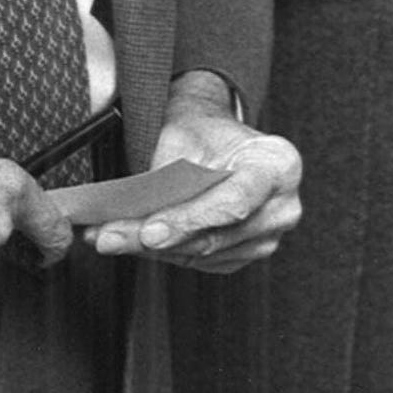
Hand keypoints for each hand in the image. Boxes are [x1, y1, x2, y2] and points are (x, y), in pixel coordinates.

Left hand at [89, 73, 299, 272]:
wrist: (215, 138)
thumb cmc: (201, 131)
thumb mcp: (182, 135)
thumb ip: (166, 175)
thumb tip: (130, 212)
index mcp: (278, 165)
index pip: (235, 202)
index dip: (190, 220)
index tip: (150, 233)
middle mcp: (283, 206)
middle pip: (217, 235)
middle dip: (157, 240)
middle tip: (108, 238)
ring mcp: (270, 234)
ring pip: (205, 254)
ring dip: (152, 250)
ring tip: (108, 237)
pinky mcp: (249, 252)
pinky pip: (203, 262)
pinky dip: (165, 253)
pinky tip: (133, 241)